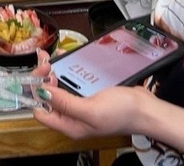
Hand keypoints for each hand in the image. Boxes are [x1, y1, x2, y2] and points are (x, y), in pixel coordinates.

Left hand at [29, 50, 144, 139]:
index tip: (42, 74)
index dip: (37, 92)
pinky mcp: (88, 95)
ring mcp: (80, 105)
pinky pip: (70, 82)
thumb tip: (42, 93)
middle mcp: (72, 117)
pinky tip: (65, 60)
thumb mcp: (91, 109)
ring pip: (57, 87)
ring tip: (51, 57)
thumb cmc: (123, 113)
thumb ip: (65, 103)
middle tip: (47, 62)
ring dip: (52, 72)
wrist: (146, 109)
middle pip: (46, 97)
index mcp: (69, 125)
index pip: (40, 110)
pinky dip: (65, 71)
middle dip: (43, 78)